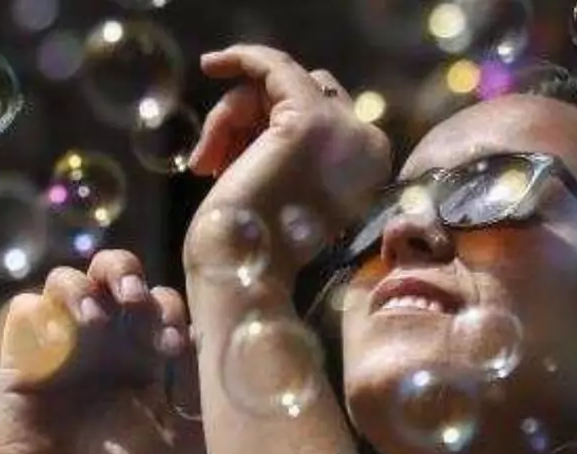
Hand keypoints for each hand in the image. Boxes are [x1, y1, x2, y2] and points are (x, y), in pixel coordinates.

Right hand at [0, 249, 201, 453]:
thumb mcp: (182, 440)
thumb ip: (201, 395)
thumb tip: (211, 342)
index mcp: (144, 355)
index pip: (159, 303)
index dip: (168, 309)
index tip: (171, 345)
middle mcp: (104, 343)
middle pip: (113, 273)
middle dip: (124, 273)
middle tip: (134, 300)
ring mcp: (62, 347)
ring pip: (66, 280)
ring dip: (84, 286)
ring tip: (98, 317)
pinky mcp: (23, 360)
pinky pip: (25, 310)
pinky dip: (44, 310)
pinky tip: (64, 336)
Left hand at [184, 46, 391, 279]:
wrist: (243, 271)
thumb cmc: (254, 243)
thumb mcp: (286, 185)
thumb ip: (293, 146)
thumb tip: (264, 108)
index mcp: (370, 165)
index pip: (324, 112)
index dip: (268, 125)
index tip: (229, 155)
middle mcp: (367, 142)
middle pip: (302, 93)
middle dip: (251, 117)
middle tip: (212, 161)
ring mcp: (341, 127)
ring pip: (279, 84)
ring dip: (232, 114)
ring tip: (205, 161)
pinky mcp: (306, 117)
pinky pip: (271, 66)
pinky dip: (241, 59)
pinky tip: (213, 64)